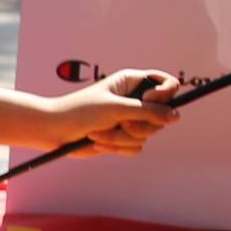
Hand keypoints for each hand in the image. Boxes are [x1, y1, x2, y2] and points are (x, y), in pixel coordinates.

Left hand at [55, 68, 180, 153]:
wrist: (54, 132)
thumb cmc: (80, 112)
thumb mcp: (116, 108)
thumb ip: (148, 112)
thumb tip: (176, 116)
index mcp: (132, 83)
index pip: (167, 85)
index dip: (164, 94)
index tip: (147, 100)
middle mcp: (134, 100)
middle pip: (161, 116)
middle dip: (139, 124)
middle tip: (121, 124)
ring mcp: (130, 120)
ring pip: (147, 134)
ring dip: (122, 138)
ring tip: (99, 133)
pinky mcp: (123, 138)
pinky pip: (136, 147)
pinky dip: (117, 147)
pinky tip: (98, 142)